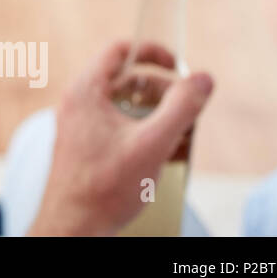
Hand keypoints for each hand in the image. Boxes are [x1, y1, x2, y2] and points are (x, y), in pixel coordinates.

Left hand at [28, 42, 212, 235]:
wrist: (73, 227)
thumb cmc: (106, 186)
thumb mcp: (153, 144)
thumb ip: (181, 108)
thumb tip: (203, 78)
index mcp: (86, 91)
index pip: (120, 51)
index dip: (153, 52)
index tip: (180, 68)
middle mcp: (78, 102)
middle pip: (127, 80)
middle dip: (163, 93)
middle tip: (187, 114)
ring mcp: (79, 124)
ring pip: (126, 106)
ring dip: (156, 116)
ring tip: (180, 138)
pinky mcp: (84, 145)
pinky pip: (118, 126)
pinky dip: (142, 132)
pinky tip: (163, 154)